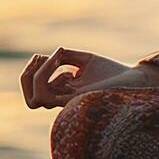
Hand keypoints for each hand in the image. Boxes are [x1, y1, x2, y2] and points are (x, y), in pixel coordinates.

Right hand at [20, 48, 158, 108]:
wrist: (132, 78)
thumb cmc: (111, 70)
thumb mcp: (84, 59)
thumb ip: (64, 57)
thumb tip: (47, 57)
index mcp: (64, 92)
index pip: (36, 90)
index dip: (33, 72)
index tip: (47, 56)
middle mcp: (63, 100)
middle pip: (30, 99)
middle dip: (27, 76)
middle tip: (39, 58)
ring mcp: (67, 102)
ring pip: (35, 98)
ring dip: (36, 74)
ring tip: (53, 56)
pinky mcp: (74, 100)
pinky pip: (46, 94)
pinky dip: (46, 73)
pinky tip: (63, 58)